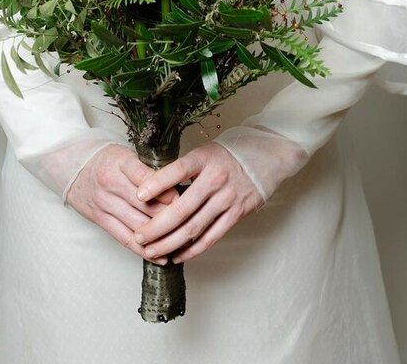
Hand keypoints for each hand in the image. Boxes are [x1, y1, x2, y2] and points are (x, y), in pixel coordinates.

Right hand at [65, 144, 179, 264]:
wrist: (68, 164)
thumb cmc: (103, 158)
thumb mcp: (125, 154)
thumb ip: (147, 169)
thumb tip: (177, 186)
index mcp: (121, 162)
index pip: (148, 179)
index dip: (168, 192)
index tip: (186, 199)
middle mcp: (111, 183)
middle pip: (146, 206)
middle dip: (170, 217)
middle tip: (191, 224)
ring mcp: (104, 203)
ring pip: (137, 226)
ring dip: (161, 238)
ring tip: (182, 245)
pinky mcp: (100, 219)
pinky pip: (124, 239)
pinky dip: (143, 250)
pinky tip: (160, 257)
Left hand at [130, 141, 264, 264]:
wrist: (268, 157)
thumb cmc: (230, 153)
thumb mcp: (206, 151)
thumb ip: (185, 169)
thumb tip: (154, 187)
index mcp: (205, 158)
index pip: (178, 171)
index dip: (157, 184)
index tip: (138, 196)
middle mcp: (216, 179)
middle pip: (182, 209)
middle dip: (156, 227)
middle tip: (139, 237)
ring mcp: (228, 199)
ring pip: (194, 228)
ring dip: (170, 243)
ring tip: (151, 250)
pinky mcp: (237, 214)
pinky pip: (211, 237)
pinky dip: (192, 250)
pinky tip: (177, 255)